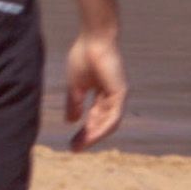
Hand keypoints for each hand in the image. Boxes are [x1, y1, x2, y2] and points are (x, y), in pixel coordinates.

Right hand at [62, 26, 129, 149]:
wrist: (94, 40)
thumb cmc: (84, 56)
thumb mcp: (75, 85)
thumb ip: (73, 103)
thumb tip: (70, 121)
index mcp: (101, 94)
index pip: (94, 117)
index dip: (83, 130)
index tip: (71, 143)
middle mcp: (112, 97)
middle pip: (102, 123)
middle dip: (88, 136)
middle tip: (74, 149)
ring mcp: (118, 96)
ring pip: (109, 122)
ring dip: (95, 135)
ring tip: (81, 145)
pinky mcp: (120, 93)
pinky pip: (114, 115)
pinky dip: (103, 126)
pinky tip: (92, 134)